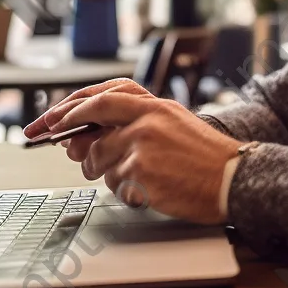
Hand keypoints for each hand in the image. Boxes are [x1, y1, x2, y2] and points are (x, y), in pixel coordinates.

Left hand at [23, 79, 241, 223]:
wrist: (235, 179)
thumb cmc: (205, 158)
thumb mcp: (172, 126)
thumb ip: (133, 125)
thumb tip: (85, 138)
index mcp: (155, 105)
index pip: (104, 96)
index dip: (73, 105)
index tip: (53, 117)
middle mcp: (146, 119)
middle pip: (92, 118)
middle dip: (68, 131)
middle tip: (57, 143)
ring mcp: (142, 144)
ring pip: (99, 159)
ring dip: (104, 172)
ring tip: (132, 177)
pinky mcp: (141, 171)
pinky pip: (114, 184)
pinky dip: (125, 191)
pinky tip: (148, 191)